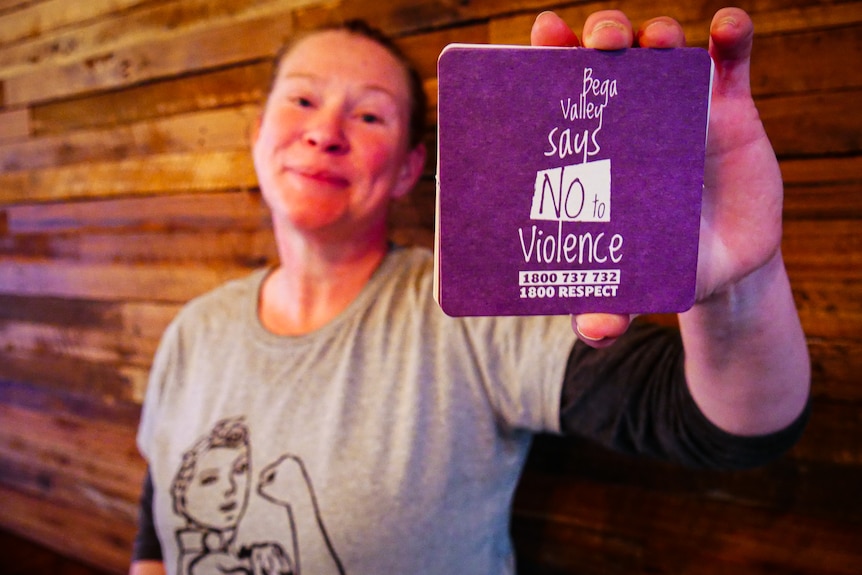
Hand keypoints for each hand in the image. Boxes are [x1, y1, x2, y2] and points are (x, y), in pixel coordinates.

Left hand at [531, 9, 782, 346]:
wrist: (721, 264)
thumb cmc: (655, 262)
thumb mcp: (631, 283)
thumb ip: (607, 303)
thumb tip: (594, 332)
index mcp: (591, 146)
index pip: (561, 89)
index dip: (548, 57)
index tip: (541, 42)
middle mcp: (628, 115)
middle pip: (610, 53)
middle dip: (602, 33)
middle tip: (601, 44)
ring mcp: (678, 106)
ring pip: (664, 46)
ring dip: (658, 31)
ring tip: (658, 41)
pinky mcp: (730, 107)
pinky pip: (729, 59)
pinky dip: (730, 36)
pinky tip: (727, 29)